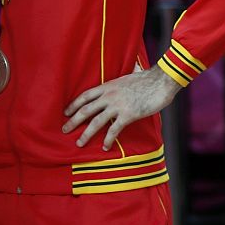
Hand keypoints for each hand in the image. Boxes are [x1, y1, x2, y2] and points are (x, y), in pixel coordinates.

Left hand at [62, 65, 180, 149]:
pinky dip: (108, 139)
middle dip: (73, 120)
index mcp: (107, 86)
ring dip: (86, 133)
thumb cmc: (146, 79)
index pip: (85, 95)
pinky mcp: (128, 114)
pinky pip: (114, 129)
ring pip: (96, 121)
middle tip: (64, 129)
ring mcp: (117, 105)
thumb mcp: (127, 77)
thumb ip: (119, 82)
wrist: (160, 81)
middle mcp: (109, 95)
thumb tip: (117, 79)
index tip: (65, 112)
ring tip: (79, 142)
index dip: (74, 104)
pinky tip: (105, 147)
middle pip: (86, 109)